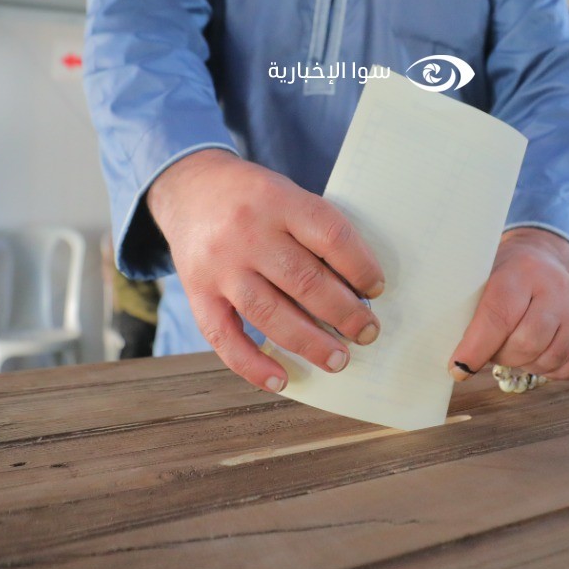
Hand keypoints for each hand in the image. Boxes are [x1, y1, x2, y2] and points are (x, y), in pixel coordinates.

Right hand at [146, 149, 383, 390]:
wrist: (191, 187)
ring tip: (338, 360)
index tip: (377, 289)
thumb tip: (356, 287)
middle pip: (304, 280)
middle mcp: (246, 232)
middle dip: (343, 313)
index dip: (360, 266)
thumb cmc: (253, 197)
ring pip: (269, 313)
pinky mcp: (197, 292)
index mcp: (278, 200)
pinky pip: (223, 336)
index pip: (330, 236)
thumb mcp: (286, 192)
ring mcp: (219, 265)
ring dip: (309, 343)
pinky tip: (281, 380)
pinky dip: (252, 365)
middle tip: (367, 332)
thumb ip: (314, 229)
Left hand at [449, 228, 568, 380]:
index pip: (498, 316)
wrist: (543, 261)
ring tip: (516, 343)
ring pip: (545, 361)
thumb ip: (468, 315)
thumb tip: (456, 364)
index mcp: (521, 272)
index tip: (457, 369)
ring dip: (523, 363)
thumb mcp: (482, 280)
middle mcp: (556, 290)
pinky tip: (538, 350)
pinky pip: (567, 371)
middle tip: (492, 346)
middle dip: (501, 355)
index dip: (476, 348)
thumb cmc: (504, 277)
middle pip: (525, 344)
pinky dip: (546, 370)